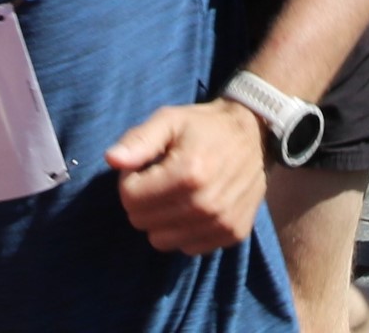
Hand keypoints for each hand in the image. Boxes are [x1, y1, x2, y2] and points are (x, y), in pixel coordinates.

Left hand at [106, 97, 266, 253]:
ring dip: (162, 220)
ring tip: (178, 194)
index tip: (148, 167)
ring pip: (161, 241)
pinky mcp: (233, 234)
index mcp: (188, 172)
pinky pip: (187, 248)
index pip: (130, 199)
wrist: (256, 133)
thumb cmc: (205, 126)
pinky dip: (185, 230)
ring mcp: (221, 222)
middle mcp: (205, 203)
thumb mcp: (170, 120)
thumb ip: (139, 140)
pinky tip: (196, 206)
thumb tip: (111, 159)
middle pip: (142, 222)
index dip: (131, 180)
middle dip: (144, 201)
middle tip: (162, 180)